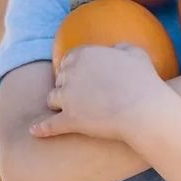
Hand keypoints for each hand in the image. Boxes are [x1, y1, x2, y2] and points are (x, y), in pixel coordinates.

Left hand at [29, 44, 168, 140]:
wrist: (144, 111)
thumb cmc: (145, 82)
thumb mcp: (137, 54)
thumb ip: (122, 48)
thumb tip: (117, 49)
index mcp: (85, 54)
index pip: (70, 59)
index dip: (74, 69)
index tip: (80, 76)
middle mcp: (71, 73)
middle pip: (60, 79)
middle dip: (66, 86)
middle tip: (76, 95)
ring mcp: (68, 98)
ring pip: (53, 99)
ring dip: (57, 104)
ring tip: (63, 111)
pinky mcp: (69, 120)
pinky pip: (50, 125)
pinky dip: (42, 129)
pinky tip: (35, 132)